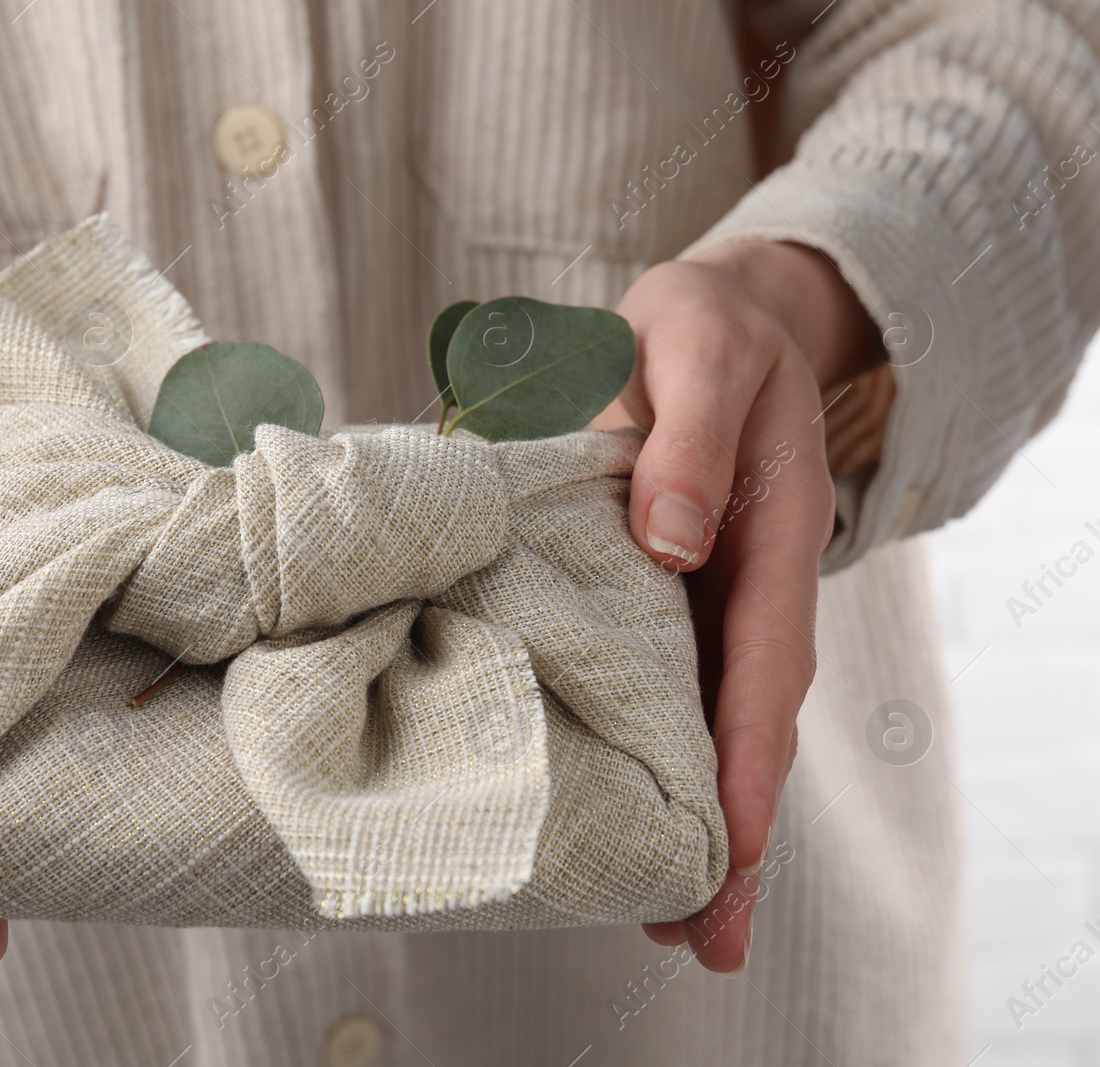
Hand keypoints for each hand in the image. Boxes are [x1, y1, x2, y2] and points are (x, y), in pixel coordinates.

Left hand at [595, 241, 879, 972]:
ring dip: (696, 822)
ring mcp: (711, 599)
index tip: (728, 845)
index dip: (745, 760)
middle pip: (746, 724)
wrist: (712, 319)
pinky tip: (629, 819)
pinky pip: (668, 689)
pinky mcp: (670, 599)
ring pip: (708, 724)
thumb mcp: (696, 351)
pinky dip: (658, 761)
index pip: (765, 665)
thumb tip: (667, 540)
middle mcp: (748, 585)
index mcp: (771, 535)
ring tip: (666, 924)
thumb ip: (686, 440)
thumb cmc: (703, 332)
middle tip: (701, 942)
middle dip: (731, 836)